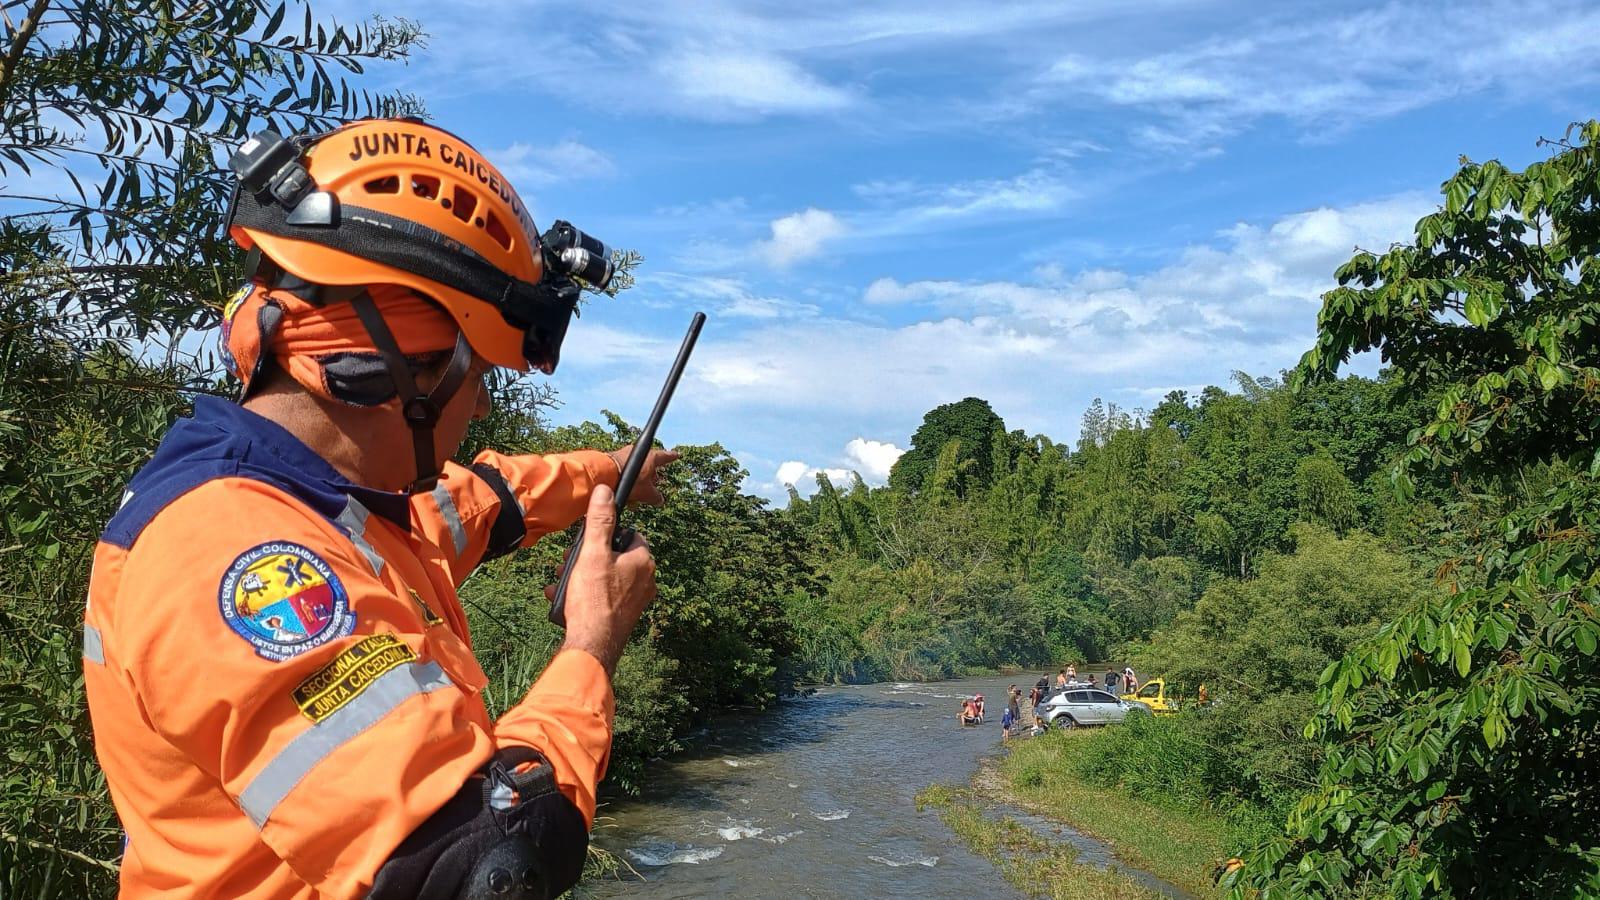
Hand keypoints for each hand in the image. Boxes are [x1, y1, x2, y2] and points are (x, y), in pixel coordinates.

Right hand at [546, 484, 657, 676]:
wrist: (592, 646)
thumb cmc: (594, 599)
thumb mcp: (593, 553)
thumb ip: (600, 521)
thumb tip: (606, 491)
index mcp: (643, 562)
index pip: (629, 534)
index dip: (606, 534)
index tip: (586, 540)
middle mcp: (645, 581)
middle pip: (615, 557)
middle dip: (587, 558)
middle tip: (567, 562)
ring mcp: (634, 602)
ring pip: (605, 578)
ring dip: (580, 577)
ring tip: (561, 582)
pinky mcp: (622, 618)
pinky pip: (602, 598)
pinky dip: (583, 596)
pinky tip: (562, 600)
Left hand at [605, 445, 680, 505]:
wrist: (602, 474)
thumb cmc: (626, 479)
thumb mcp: (646, 492)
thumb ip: (655, 496)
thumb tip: (659, 500)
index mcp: (649, 456)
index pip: (664, 456)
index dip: (671, 457)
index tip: (676, 455)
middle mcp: (636, 453)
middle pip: (648, 463)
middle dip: (650, 475)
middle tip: (653, 483)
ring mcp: (623, 456)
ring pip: (634, 469)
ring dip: (636, 481)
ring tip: (636, 494)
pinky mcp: (611, 461)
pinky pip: (622, 471)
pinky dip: (625, 481)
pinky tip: (623, 492)